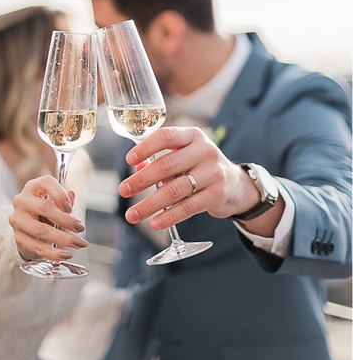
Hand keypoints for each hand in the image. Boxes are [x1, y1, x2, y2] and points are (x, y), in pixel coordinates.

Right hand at [8, 174, 87, 261]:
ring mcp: (18, 219)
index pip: (46, 183)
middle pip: (44, 207)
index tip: (70, 208)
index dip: (60, 194)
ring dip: (63, 238)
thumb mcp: (55, 202)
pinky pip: (37, 246)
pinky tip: (65, 254)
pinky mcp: (18, 237)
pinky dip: (53, 253)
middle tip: (80, 228)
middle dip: (65, 220)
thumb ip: (64, 200)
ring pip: (40, 229)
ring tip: (78, 243)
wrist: (27, 228)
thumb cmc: (44, 212)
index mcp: (33, 187)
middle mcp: (22, 201)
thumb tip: (71, 196)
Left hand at [119, 126, 267, 230]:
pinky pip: (188, 207)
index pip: (166, 136)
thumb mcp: (184, 155)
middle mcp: (204, 151)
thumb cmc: (200, 166)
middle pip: (166, 165)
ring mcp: (213, 173)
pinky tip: (155, 223)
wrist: (237, 185)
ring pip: (174, 190)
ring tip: (132, 214)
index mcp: (192, 136)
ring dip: (150, 204)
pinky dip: (169, 216)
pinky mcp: (217, 195)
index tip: (128, 160)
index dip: (145, 147)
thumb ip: (160, 159)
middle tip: (123, 190)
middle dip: (141, 180)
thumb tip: (137, 168)